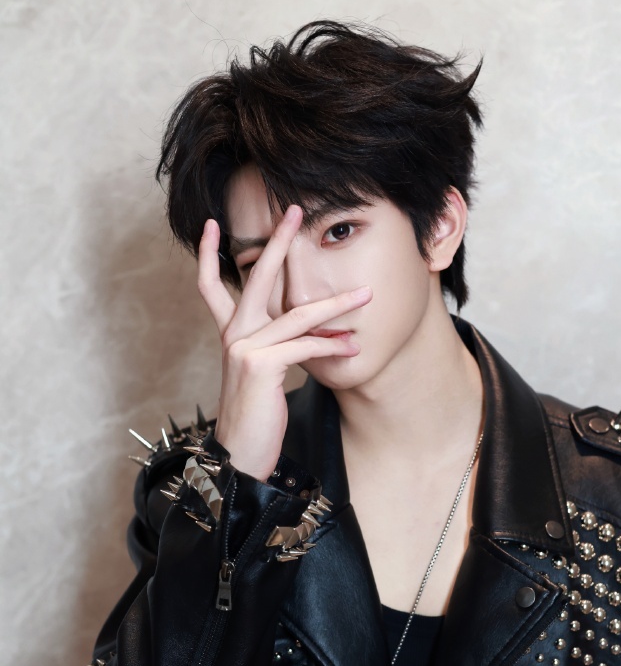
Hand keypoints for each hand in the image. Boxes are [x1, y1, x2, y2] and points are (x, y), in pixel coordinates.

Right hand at [197, 207, 371, 482]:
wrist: (240, 455)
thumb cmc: (256, 416)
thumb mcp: (264, 374)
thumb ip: (279, 347)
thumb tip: (309, 333)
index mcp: (231, 333)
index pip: (211, 285)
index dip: (208, 254)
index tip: (209, 224)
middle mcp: (234, 334)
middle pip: (256, 277)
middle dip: (277, 242)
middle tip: (294, 210)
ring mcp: (245, 348)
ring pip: (297, 314)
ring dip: (337, 305)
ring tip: (366, 296)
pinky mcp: (262, 366)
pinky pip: (305, 346)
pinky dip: (332, 345)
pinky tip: (353, 346)